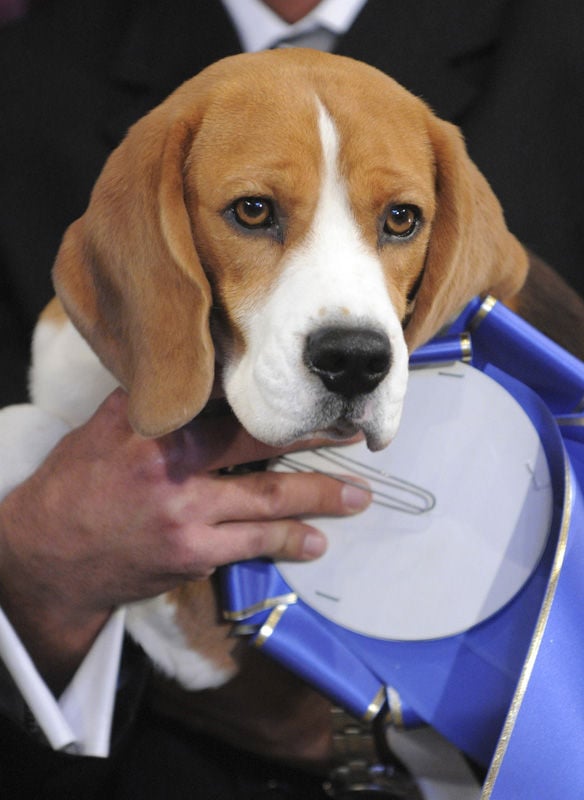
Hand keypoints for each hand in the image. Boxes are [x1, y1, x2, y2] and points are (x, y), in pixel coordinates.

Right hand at [0, 389, 369, 690]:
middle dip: (313, 443)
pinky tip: (313, 542)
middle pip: (259, 451)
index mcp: (153, 431)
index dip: (273, 401)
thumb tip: (209, 379)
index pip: (226, 407)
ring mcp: (185, 518)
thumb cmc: (79, 484)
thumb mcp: (107, 428)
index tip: (311, 392)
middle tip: (354, 435)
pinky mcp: (192, 557)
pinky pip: (250, 546)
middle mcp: (172, 472)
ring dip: (318, 499)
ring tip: (358, 497)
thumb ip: (158, 406)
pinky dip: (286, 543)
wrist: (48, 558)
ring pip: (267, 505)